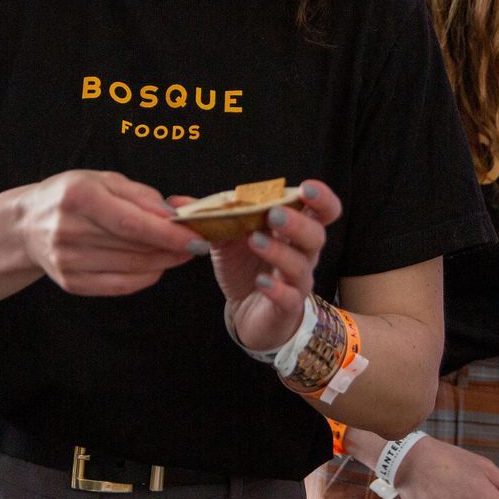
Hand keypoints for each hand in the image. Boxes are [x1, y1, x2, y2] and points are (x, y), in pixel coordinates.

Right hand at [15, 170, 204, 296]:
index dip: (168, 234)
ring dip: (162, 262)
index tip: (196, 238)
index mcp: (78, 197)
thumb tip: (175, 215)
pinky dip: (144, 278)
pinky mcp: (70, 282)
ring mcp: (67, 260)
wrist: (27, 224)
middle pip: (134, 247)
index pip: (131, 222)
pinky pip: (118, 285)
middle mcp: (69, 230)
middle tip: (195, 243)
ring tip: (178, 253)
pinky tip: (155, 266)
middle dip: (171, 248)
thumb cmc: (72, 196)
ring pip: (131, 268)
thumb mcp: (103, 180)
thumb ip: (141, 195)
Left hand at [207, 180, 341, 351]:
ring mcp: (297, 281)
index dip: (321, 198)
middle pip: (316, 235)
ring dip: (279, 251)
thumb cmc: (246, 267)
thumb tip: (176, 203)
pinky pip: (289, 298)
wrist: (246, 311)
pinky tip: (261, 282)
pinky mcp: (287, 306)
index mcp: (294, 230)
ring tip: (254, 240)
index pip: (322, 210)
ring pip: (300, 265)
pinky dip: (276, 288)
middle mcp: (303, 254)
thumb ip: (210, 218)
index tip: (306, 187)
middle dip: (296, 222)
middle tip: (273, 214)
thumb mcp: (228, 239)